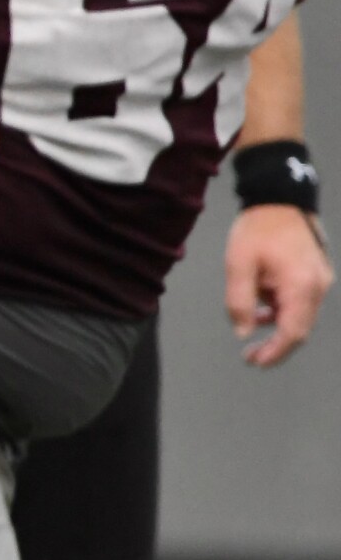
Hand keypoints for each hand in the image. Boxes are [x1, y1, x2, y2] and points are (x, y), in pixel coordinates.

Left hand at [226, 204, 331, 367]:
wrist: (280, 197)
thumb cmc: (258, 228)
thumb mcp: (238, 264)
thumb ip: (239, 300)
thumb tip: (243, 331)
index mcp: (301, 286)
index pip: (293, 333)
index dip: (275, 353)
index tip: (255, 362)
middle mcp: (318, 287)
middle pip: (300, 328)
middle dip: (275, 344)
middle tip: (250, 354)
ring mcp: (321, 280)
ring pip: (300, 315)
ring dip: (276, 323)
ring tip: (250, 317)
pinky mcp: (317, 273)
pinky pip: (302, 300)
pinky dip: (282, 307)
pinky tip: (262, 302)